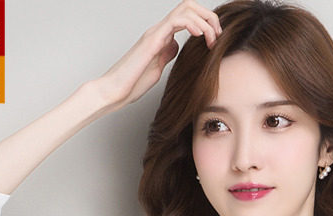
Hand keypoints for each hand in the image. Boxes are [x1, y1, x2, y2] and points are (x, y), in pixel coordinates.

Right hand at [90, 0, 222, 113]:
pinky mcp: (152, 40)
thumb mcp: (157, 67)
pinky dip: (192, 24)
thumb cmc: (132, 83)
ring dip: (204, 21)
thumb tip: (176, 47)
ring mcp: (155, 33)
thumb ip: (167, 54)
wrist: (115, 90)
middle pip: (188, 6)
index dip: (206, 23)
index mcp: (162, 37)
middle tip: (218, 35)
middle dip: (208, 17)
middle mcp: (159, 30)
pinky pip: (176, 21)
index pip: (187, 17)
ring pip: (185, 9)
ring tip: (212, 38)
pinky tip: (200, 36)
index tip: (216, 40)